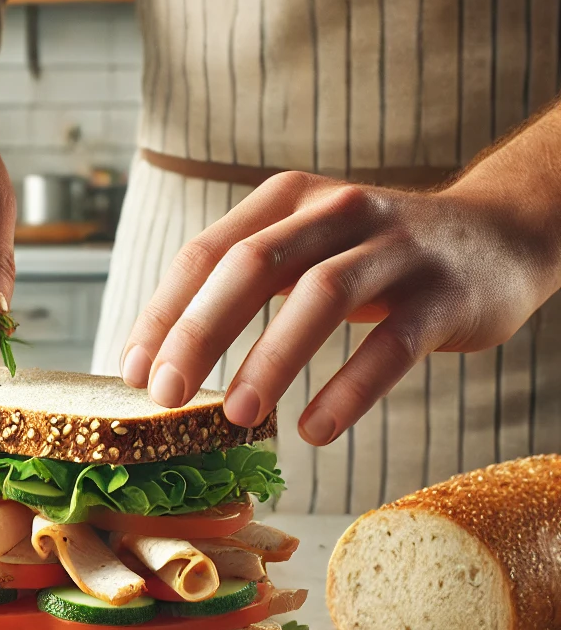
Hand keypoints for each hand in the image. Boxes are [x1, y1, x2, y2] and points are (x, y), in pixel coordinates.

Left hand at [120, 169, 554, 443]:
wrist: (496, 236)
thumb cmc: (374, 259)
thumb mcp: (303, 251)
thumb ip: (241, 287)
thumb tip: (160, 356)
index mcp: (287, 201)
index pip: (207, 253)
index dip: (164, 313)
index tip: (132, 371)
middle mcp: (335, 211)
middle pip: (251, 266)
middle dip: (199, 332)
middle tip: (166, 395)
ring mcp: (393, 247)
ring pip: (320, 297)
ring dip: (271, 358)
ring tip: (238, 415)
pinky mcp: (441, 292)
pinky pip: (391, 343)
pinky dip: (350, 388)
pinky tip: (315, 429)